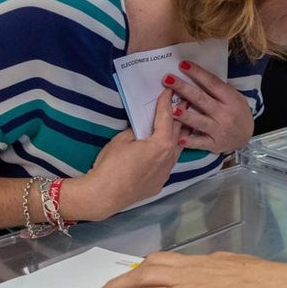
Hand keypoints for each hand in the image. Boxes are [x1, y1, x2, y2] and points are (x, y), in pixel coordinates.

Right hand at [68, 89, 182, 220]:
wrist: (104, 195)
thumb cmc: (112, 165)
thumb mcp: (122, 140)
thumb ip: (137, 131)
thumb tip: (142, 129)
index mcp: (162, 144)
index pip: (166, 118)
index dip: (166, 103)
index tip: (170, 92)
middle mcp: (169, 158)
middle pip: (178, 133)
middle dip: (179, 117)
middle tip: (182, 103)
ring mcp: (166, 173)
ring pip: (176, 151)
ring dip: (177, 137)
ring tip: (180, 125)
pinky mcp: (159, 184)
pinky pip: (167, 165)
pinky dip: (168, 154)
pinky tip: (165, 151)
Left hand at [164, 61, 252, 152]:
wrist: (246, 137)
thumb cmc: (236, 113)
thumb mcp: (234, 98)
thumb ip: (218, 90)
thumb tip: (196, 75)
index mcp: (231, 99)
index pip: (213, 84)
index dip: (198, 73)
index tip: (183, 65)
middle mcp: (225, 114)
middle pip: (201, 99)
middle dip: (183, 89)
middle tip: (167, 79)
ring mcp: (219, 130)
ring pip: (199, 121)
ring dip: (184, 115)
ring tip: (171, 109)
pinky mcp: (214, 144)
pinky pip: (199, 142)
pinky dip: (189, 141)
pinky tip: (179, 138)